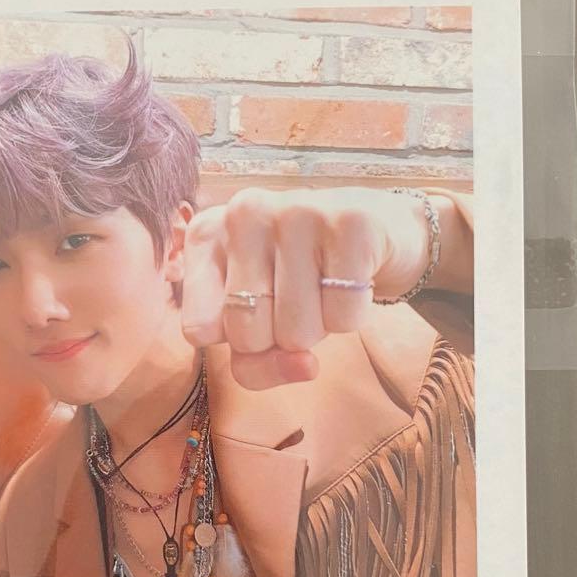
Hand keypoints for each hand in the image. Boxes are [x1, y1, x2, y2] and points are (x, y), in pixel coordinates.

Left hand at [181, 186, 431, 389]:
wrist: (377, 228)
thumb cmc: (304, 280)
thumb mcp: (259, 322)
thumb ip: (255, 364)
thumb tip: (305, 365)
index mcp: (206, 234)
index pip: (199, 331)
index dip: (238, 343)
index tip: (259, 313)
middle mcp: (243, 212)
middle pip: (247, 336)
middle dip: (281, 338)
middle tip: (299, 298)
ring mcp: (296, 211)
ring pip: (297, 333)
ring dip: (320, 327)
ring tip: (326, 286)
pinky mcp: (351, 222)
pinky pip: (343, 318)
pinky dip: (353, 315)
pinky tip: (353, 278)